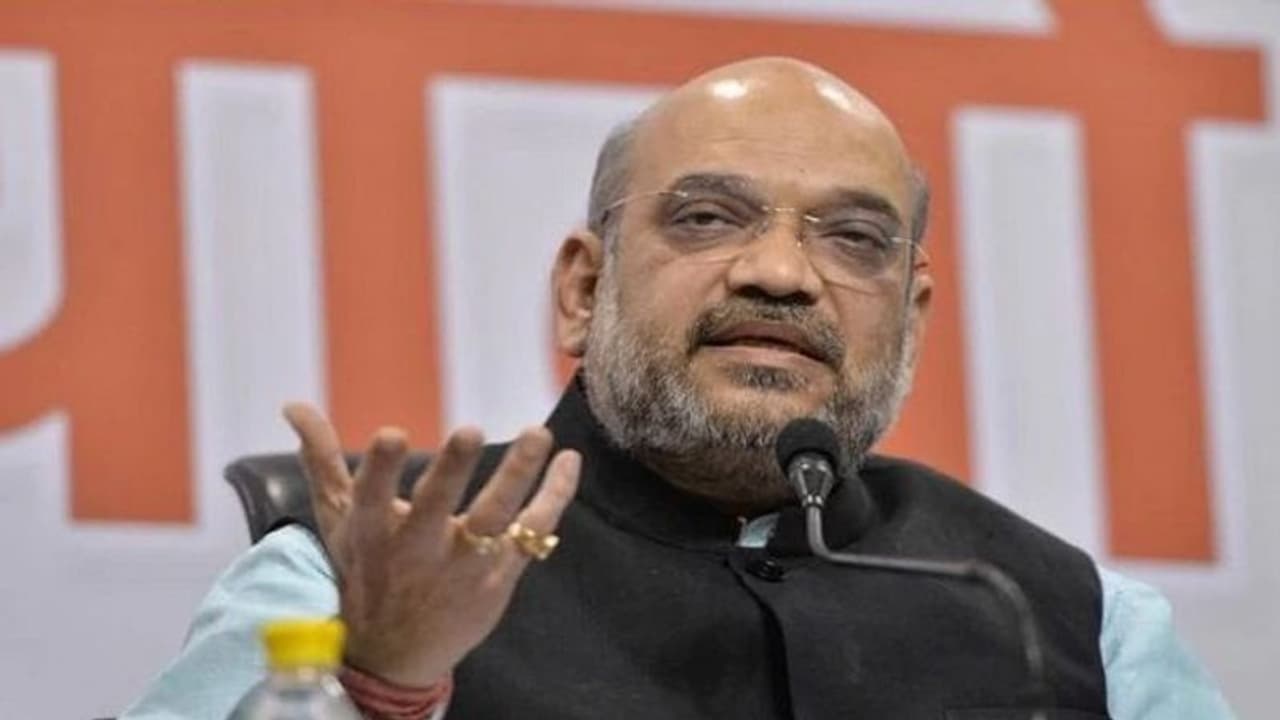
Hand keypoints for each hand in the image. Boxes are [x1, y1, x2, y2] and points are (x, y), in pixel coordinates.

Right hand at [283, 405, 580, 687]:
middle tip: (468, 429)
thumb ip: (321, 460)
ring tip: (537, 433)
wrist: (394, 656)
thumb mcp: (338, 520)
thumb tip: (293, 406)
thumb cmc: (365, 572)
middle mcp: (418, 549)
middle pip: (438, 506)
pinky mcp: (499, 577)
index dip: (382, 468)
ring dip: (519, 474)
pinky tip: (569, 460)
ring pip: (495, 517)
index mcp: (372, 532)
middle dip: (451, 469)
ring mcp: (463, 565)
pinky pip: (533, 532)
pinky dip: (555, 496)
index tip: (392, 434)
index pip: (372, 496)